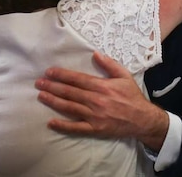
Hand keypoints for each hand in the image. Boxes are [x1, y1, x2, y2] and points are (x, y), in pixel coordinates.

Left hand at [35, 51, 168, 150]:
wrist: (142, 119)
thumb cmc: (132, 97)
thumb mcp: (124, 76)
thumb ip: (109, 64)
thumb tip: (95, 54)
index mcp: (102, 86)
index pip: (77, 79)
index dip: (62, 75)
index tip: (49, 72)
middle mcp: (96, 100)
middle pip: (70, 92)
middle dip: (53, 86)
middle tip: (38, 83)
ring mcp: (94, 116)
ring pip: (69, 108)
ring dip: (54, 101)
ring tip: (41, 96)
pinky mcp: (95, 129)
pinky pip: (76, 127)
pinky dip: (63, 125)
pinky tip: (51, 122)